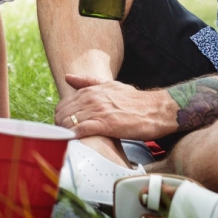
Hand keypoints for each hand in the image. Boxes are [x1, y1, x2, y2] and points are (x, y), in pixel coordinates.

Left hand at [55, 74, 178, 140]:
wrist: (157, 109)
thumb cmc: (134, 100)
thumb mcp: (110, 85)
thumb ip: (87, 81)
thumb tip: (67, 77)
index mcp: (90, 91)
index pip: (63, 104)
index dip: (60, 116)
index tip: (63, 125)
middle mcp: (92, 99)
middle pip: (63, 114)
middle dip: (60, 125)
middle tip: (63, 135)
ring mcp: (98, 111)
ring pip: (69, 122)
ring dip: (65, 132)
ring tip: (67, 140)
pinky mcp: (107, 124)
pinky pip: (81, 130)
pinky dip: (74, 135)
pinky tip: (74, 140)